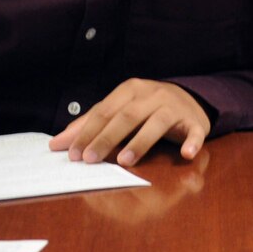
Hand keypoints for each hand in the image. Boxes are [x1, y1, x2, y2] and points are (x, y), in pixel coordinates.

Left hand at [49, 78, 210, 166]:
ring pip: (156, 123)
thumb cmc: (146, 108)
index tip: (72, 153)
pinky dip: (192, 142)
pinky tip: (186, 154)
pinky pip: (195, 132)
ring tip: (124, 161)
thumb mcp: (119, 109)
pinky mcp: (196, 121)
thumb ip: (90, 124)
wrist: (190, 98)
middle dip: (107, 138)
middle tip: (90, 159)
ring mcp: (175, 107)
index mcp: (130, 90)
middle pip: (127, 116)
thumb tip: (56, 143)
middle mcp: (153, 94)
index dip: (87, 132)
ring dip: (140, 142)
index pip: (105, 111)